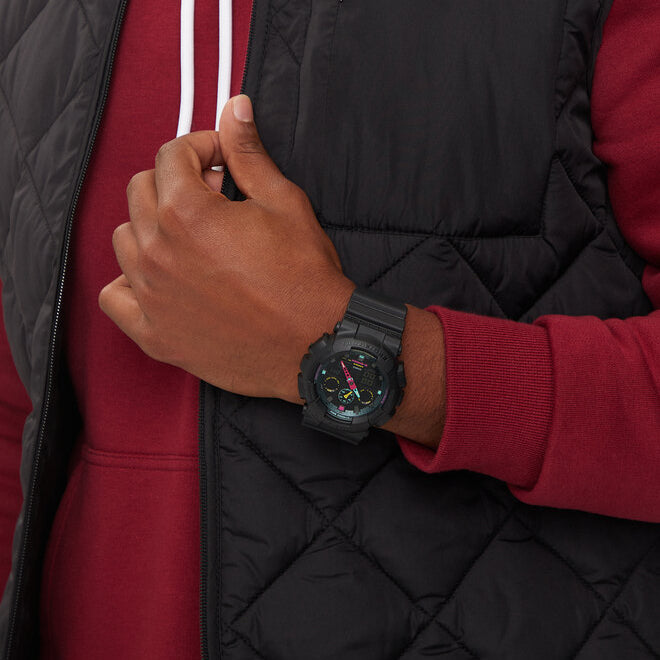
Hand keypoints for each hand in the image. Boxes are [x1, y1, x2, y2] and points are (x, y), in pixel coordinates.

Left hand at [99, 94, 354, 403]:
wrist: (316, 345)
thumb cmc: (304, 279)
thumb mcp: (284, 203)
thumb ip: (248, 154)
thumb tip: (235, 109)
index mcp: (187, 213)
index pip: (171, 155)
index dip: (200, 148)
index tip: (219, 160)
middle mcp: (158, 252)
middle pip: (141, 191)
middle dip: (174, 182)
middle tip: (211, 197)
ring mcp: (151, 296)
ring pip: (124, 239)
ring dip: (150, 227)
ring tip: (188, 238)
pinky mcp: (155, 334)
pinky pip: (115, 296)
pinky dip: (128, 282)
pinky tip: (158, 279)